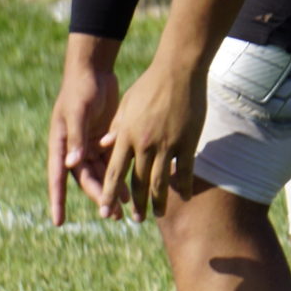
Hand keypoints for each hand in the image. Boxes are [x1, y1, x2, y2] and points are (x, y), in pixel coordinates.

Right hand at [47, 55, 120, 223]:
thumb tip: (73, 164)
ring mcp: (88, 144)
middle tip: (110, 215)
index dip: (58, 200)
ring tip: (125, 207)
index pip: (57, 178)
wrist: (95, 70)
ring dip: (110, 189)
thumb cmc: (81, 89)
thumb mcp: (78, 113)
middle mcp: (73, 148)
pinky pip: (111, 161)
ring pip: (100, 174)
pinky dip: (120, 174)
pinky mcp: (103, 139)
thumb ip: (76, 137)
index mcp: (61, 144)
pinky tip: (132, 187)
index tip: (58, 222)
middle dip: (96, 197)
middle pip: (84, 179)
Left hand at [97, 56, 207, 220]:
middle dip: (135, 203)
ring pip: (160, 180)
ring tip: (158, 214)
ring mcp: (167, 144)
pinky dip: (183, 185)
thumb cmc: (150, 85)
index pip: (113, 172)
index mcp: (126, 136)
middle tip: (135, 219)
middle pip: (137, 181)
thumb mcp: (126, 106)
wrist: (178, 71)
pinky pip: (185, 169)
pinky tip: (183, 196)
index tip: (105, 209)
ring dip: (158, 201)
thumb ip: (116, 129)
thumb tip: (103, 147)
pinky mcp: (187, 141)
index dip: (108, 193)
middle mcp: (144, 144)